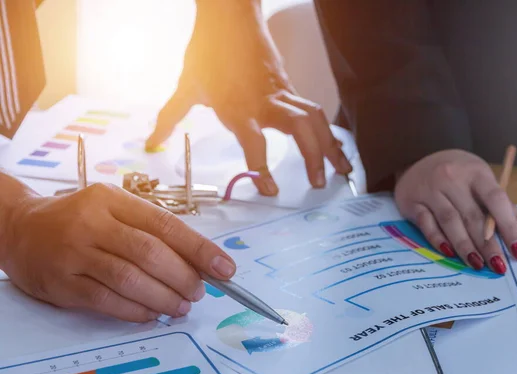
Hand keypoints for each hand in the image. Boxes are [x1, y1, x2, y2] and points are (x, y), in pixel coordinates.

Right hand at [1, 183, 235, 321]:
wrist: (20, 229)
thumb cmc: (79, 219)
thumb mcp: (114, 210)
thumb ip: (150, 231)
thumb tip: (198, 262)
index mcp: (113, 200)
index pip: (165, 225)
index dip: (199, 249)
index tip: (225, 268)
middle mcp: (93, 223)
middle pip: (149, 253)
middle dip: (183, 276)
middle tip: (199, 292)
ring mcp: (75, 253)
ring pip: (129, 279)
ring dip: (163, 297)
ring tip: (181, 307)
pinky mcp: (62, 282)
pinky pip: (106, 300)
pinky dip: (135, 310)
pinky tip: (151, 314)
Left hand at [145, 0, 351, 195]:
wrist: (230, 16)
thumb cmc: (209, 50)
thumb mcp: (187, 86)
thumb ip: (171, 117)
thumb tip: (151, 142)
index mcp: (239, 107)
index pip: (255, 144)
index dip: (263, 170)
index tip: (271, 191)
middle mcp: (266, 102)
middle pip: (300, 130)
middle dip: (313, 157)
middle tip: (317, 184)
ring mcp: (282, 93)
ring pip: (315, 119)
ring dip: (330, 145)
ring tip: (342, 170)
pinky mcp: (290, 87)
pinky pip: (315, 110)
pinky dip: (328, 129)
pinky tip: (336, 146)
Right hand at [394, 149, 516, 273]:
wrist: (416, 159)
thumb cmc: (456, 173)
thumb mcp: (479, 178)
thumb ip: (498, 204)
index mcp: (475, 172)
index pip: (496, 200)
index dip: (508, 226)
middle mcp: (452, 179)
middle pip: (473, 216)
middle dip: (487, 244)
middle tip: (499, 266)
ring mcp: (430, 190)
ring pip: (450, 222)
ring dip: (465, 246)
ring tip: (477, 264)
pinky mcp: (412, 202)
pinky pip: (427, 224)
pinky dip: (438, 240)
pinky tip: (449, 253)